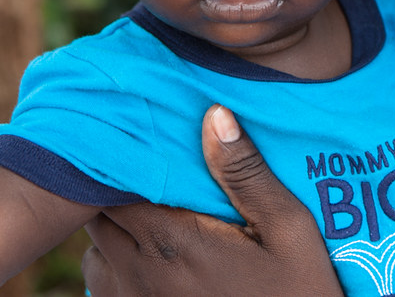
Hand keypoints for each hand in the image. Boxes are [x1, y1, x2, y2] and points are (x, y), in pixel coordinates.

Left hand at [82, 105, 343, 295]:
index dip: (128, 160)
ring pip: (94, 251)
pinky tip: (155, 255)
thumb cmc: (299, 288)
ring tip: (154, 212)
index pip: (116, 185)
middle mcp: (142, 272)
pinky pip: (101, 284)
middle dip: (118, 190)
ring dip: (114, 229)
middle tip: (154, 173)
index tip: (151, 142)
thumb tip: (214, 115)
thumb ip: (246, 173)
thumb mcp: (288, 227)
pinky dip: (116, 264)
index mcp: (174, 239)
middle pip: (99, 215)